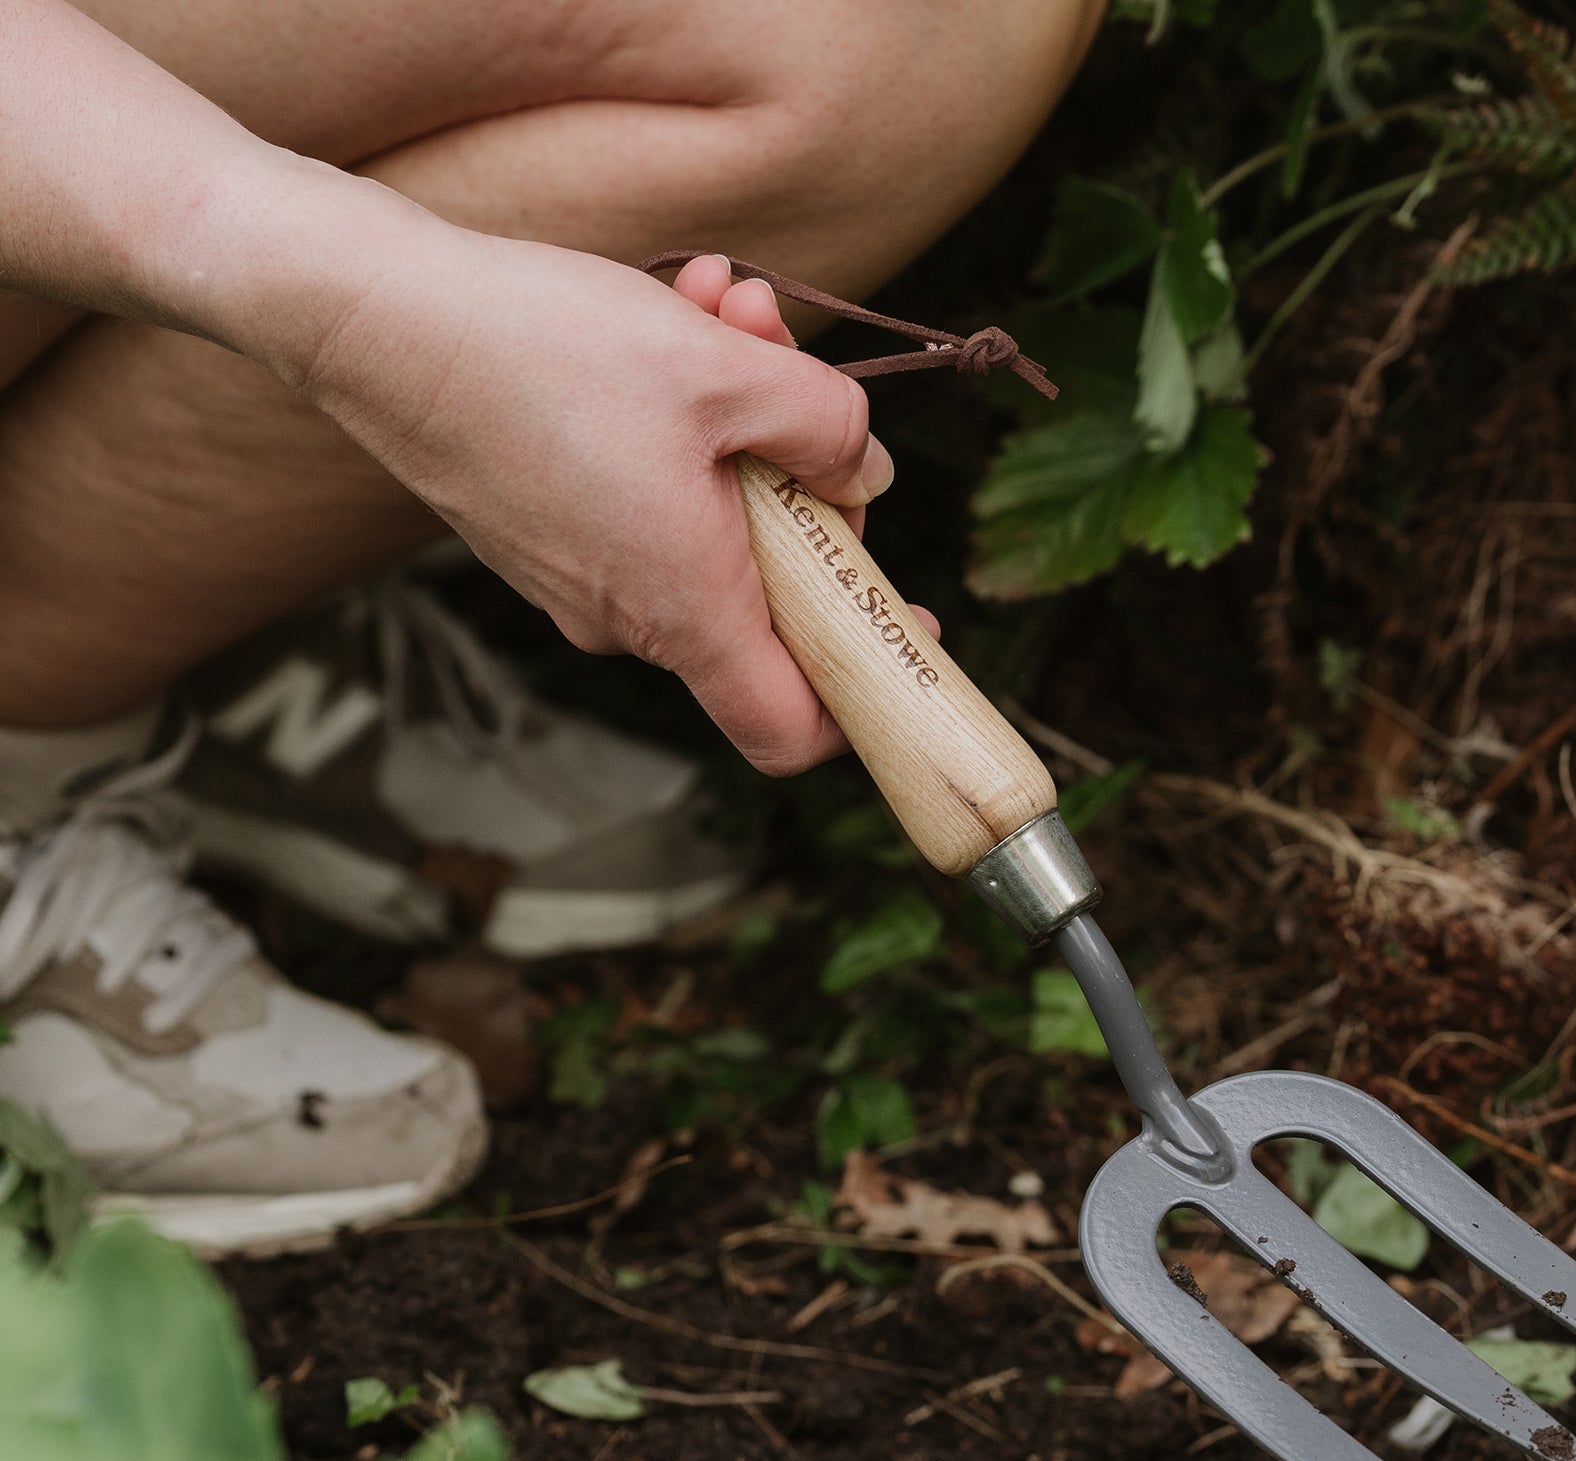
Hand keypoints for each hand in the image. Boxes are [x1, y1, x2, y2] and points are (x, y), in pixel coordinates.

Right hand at [283, 210, 908, 773]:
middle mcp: (626, 619)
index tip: (899, 619)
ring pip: (708, 522)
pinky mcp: (541, 534)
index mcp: (684, 610)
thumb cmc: (539, 347)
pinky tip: (669, 319)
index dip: (862, 691)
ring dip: (739, 420)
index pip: (793, 727)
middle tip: (789, 359)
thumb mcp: (726, 368)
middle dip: (801, 472)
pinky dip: (675, 423)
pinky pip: (644, 499)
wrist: (365, 314)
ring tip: (725, 306)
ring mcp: (577, 581)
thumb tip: (866, 474)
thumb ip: (828, 427)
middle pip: (765, 591)